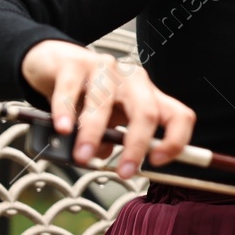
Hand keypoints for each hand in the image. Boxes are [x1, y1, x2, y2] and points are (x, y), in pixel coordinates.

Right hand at [20, 39, 196, 178]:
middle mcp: (132, 79)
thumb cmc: (88, 95)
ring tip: (82, 155)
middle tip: (124, 171)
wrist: (55, 63)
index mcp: (149, 95)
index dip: (176, 140)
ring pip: (104, 101)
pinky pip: (70, 89)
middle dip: (137, 145)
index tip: (158, 162)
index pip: (179, 116)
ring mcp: (105, 68)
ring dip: (93, 133)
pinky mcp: (74, 62)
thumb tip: (107, 159)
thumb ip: (113, 140)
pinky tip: (63, 128)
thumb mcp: (109, 120)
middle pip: (147, 111)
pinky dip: (66, 112)